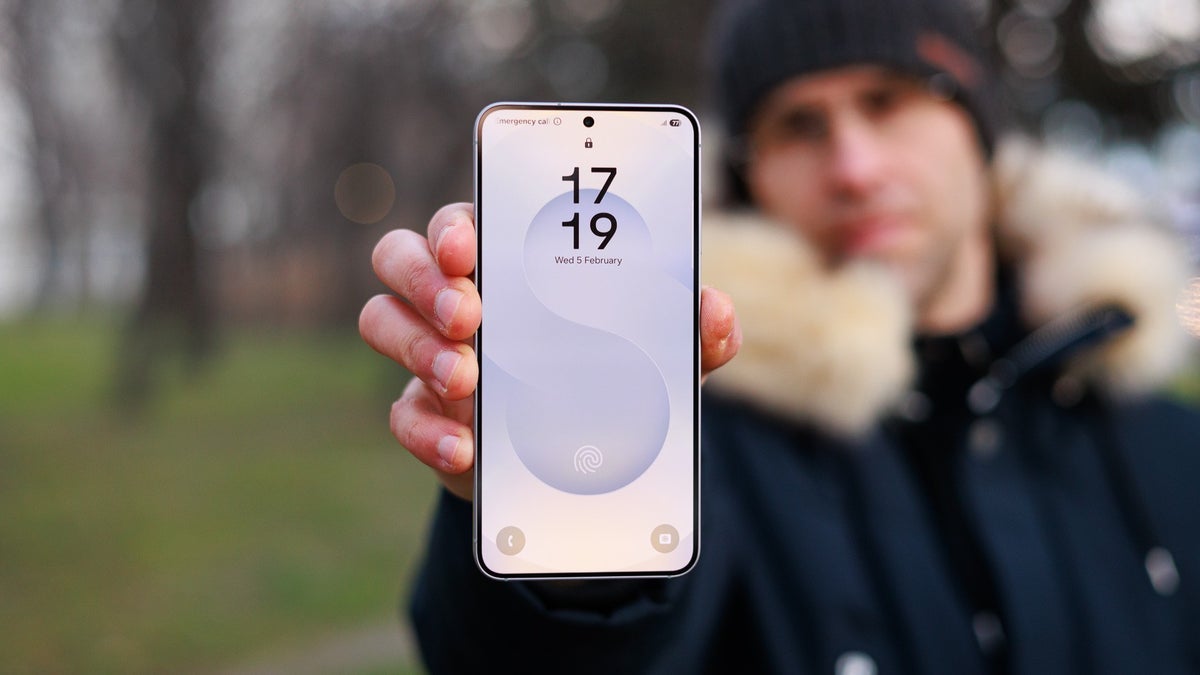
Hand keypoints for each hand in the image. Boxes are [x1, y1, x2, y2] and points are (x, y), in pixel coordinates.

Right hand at [360, 203, 740, 499]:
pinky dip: (427, 431)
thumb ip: (688, 334)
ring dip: (415, 345)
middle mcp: (458, 296)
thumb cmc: (611, 380)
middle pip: (401, 255)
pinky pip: (400, 411)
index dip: (455, 224)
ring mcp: (433, 353)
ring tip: (467, 380)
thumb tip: (713, 310)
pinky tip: (464, 448)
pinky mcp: (425, 414)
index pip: (464, 219)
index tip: (469, 246)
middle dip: (424, 278)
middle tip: (469, 316)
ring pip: (380, 320)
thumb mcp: (656, 358)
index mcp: (509, 261)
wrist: (580, 465)